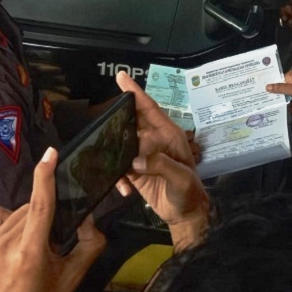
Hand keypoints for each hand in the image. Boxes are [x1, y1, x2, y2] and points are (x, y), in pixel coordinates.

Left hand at [0, 147, 105, 291]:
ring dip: (26, 221)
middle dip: (44, 218)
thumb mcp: (73, 277)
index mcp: (30, 254)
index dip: (45, 176)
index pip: (40, 205)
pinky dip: (7, 222)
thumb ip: (90, 244)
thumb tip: (88, 216)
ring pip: (15, 212)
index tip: (51, 154)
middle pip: (31, 208)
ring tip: (28, 247)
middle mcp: (5, 247)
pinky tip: (11, 241)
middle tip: (47, 244)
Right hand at [114, 72, 209, 249]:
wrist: (185, 214)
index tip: (121, 77)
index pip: (150, 109)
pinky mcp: (135, 172)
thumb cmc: (189, 192)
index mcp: (168, 135)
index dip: (136, 92)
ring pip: (121, 143)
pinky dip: (118, 177)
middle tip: (102, 118)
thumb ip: (161, 165)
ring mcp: (143, 156)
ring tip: (110, 161)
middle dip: (117, 118)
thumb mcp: (181, 178)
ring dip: (113, 152)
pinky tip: (125, 190)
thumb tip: (135, 160)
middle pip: (132, 122)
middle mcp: (153, 141)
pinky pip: (119, 167)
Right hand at [265, 70, 291, 105]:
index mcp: (290, 76)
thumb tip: (267, 87)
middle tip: (270, 105)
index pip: (277, 80)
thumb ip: (280, 88)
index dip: (270, 87)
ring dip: (287, 104)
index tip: (262, 94)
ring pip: (288, 96)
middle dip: (279, 98)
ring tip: (285, 111)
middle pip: (282, 89)